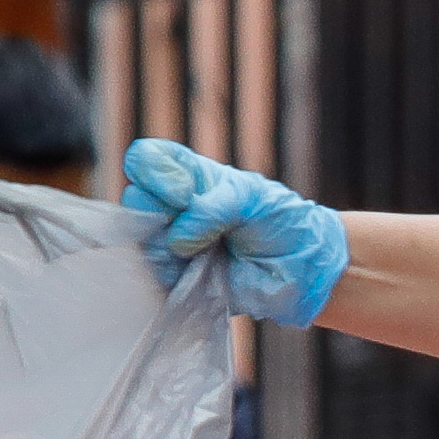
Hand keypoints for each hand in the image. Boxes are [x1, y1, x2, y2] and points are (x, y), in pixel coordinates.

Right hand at [119, 139, 347, 326]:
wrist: (303, 266)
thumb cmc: (279, 221)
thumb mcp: (250, 197)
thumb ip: (211, 209)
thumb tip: (177, 241)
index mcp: (188, 177)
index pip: (144, 160)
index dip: (155, 174)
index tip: (187, 192)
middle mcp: (171, 207)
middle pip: (135, 200)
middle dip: (166, 214)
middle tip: (208, 226)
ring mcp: (170, 242)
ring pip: (141, 241)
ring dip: (175, 248)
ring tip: (213, 250)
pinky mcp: (176, 277)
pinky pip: (155, 276)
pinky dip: (179, 274)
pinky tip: (206, 271)